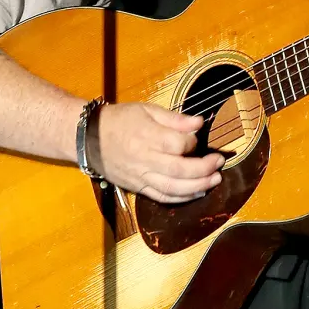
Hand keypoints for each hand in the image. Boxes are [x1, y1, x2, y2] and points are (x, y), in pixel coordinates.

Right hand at [92, 102, 222, 203]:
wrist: (89, 138)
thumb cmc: (121, 120)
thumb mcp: (147, 110)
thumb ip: (174, 118)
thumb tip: (199, 123)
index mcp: (146, 136)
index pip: (177, 144)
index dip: (193, 142)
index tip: (197, 136)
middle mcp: (144, 159)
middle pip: (179, 170)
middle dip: (204, 169)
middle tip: (219, 163)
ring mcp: (140, 177)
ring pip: (172, 189)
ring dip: (198, 187)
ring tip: (215, 180)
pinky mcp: (138, 188)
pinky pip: (162, 197)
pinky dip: (182, 198)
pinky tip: (197, 193)